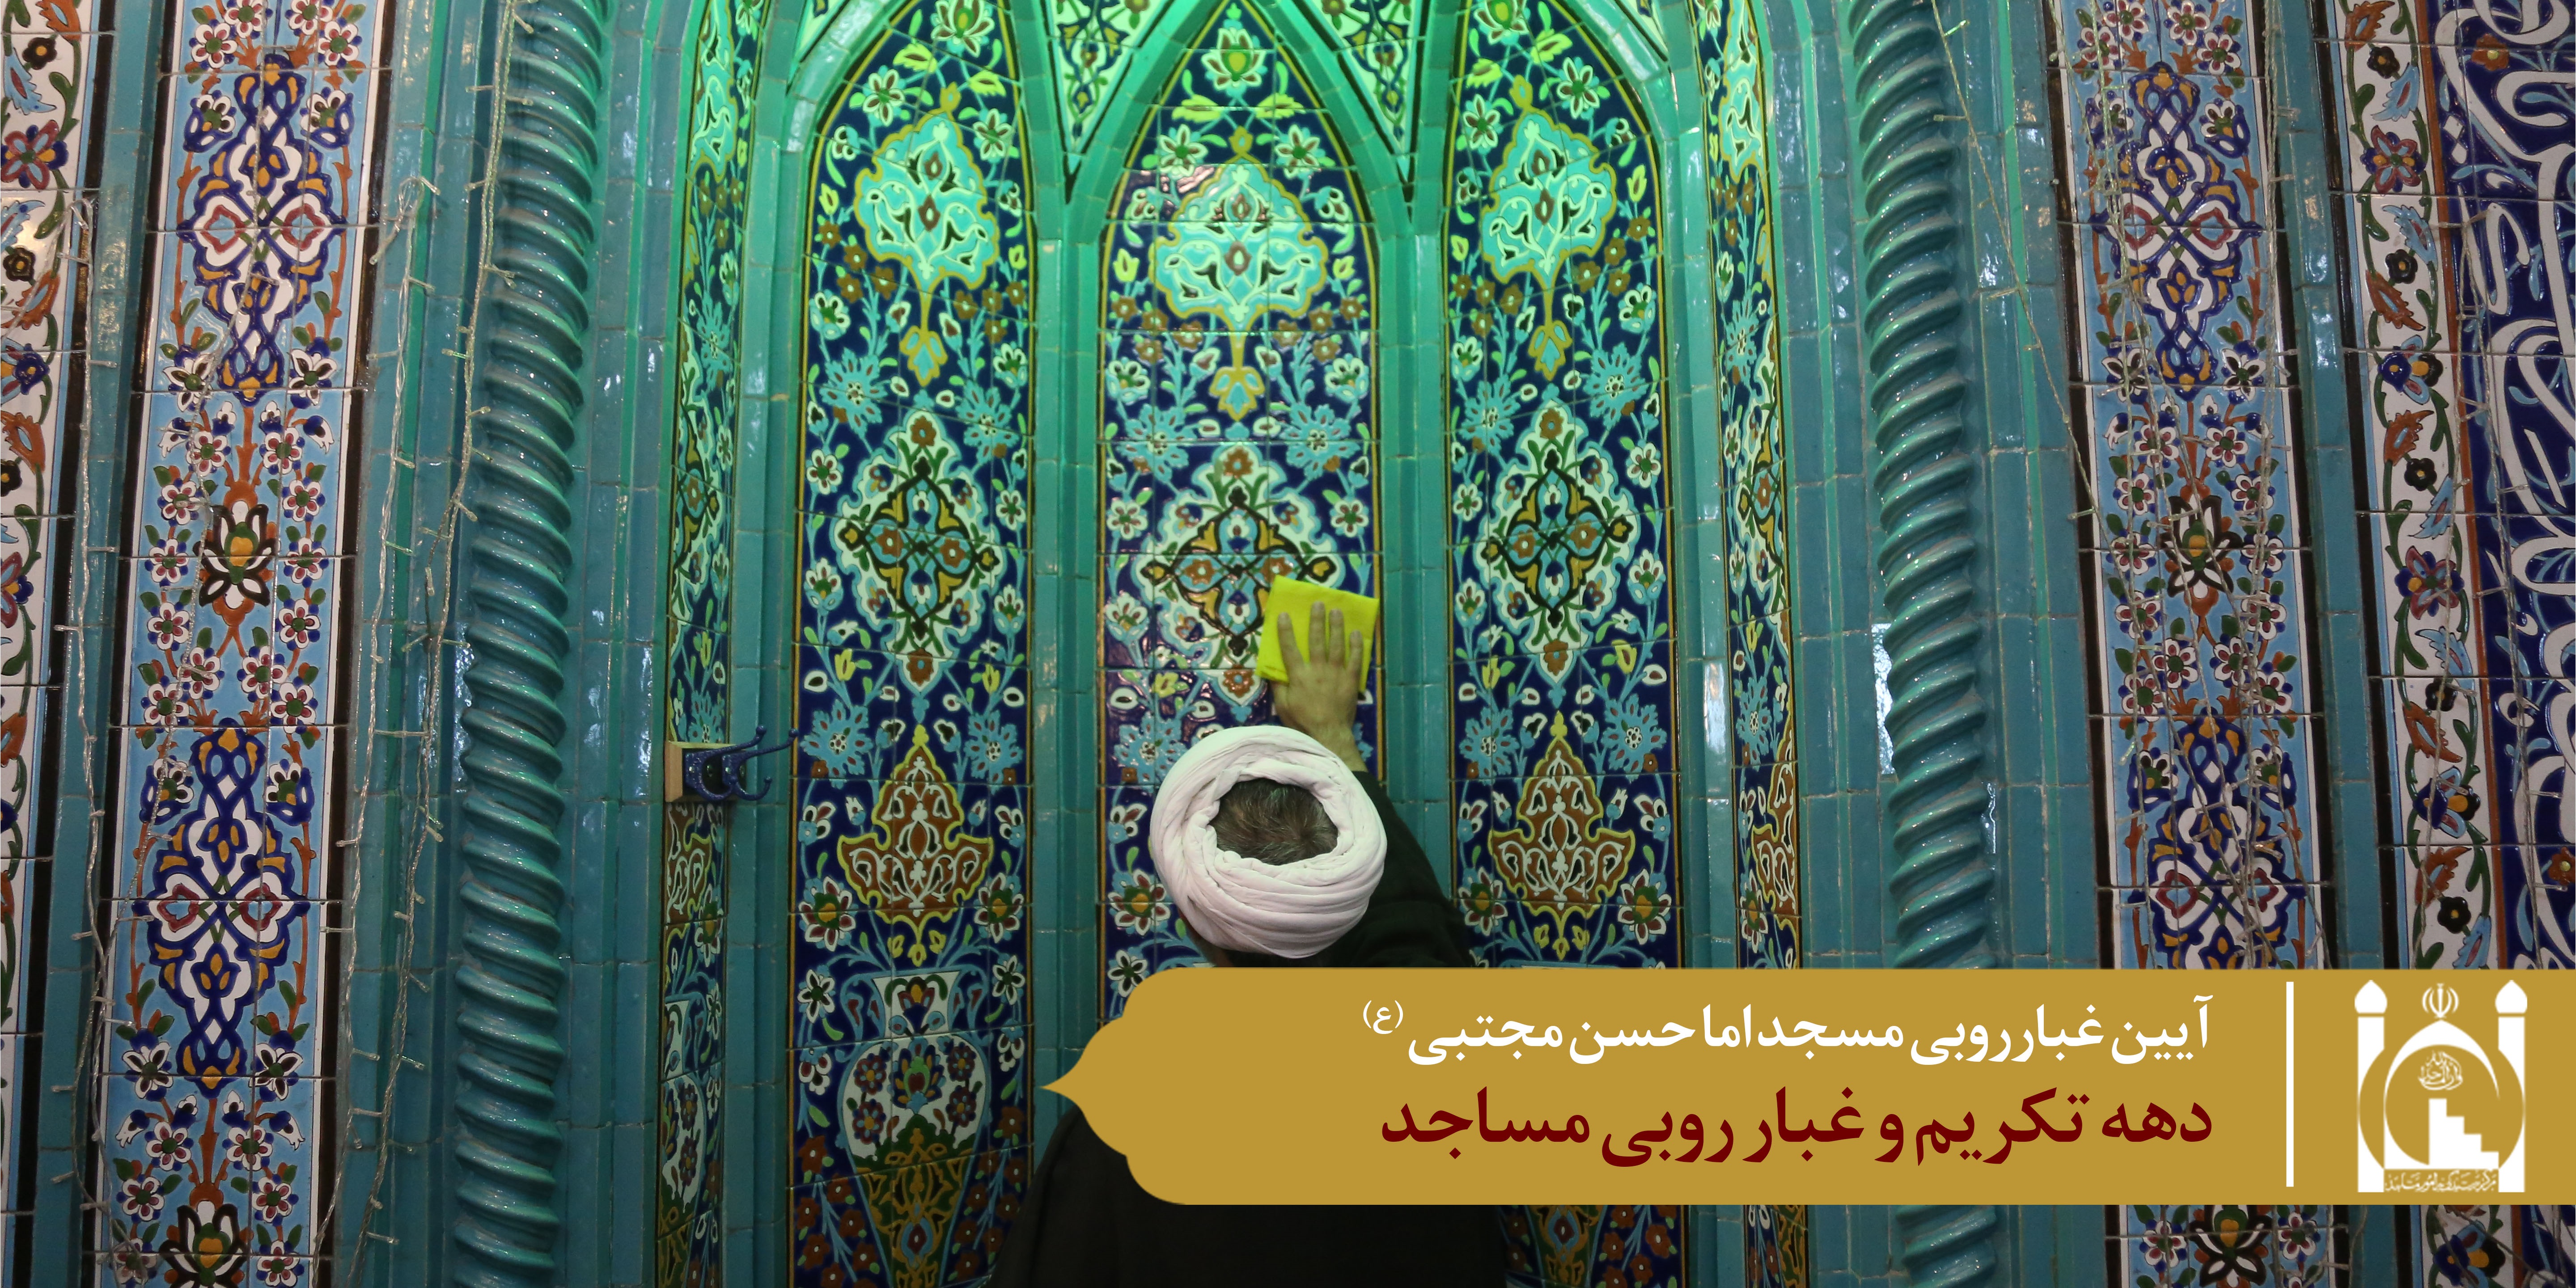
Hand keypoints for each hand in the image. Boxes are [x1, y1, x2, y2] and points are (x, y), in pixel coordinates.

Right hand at [1272, 601, 1365, 770]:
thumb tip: (1273, 670)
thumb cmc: (1302, 721)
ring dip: (1336, 626)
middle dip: (1316, 620)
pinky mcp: (1350, 680)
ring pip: (1336, 644)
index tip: (1284, 614)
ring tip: (1337, 611)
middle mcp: (1317, 669)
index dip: (1285, 631)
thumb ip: (1279, 686)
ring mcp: (1336, 673)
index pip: (1289, 648)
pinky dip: (1356, 645)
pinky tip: (1356, 633)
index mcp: (1298, 675)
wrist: (1328, 734)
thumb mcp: (1283, 706)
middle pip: (1316, 640)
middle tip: (1318, 603)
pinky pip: (1355, 659)